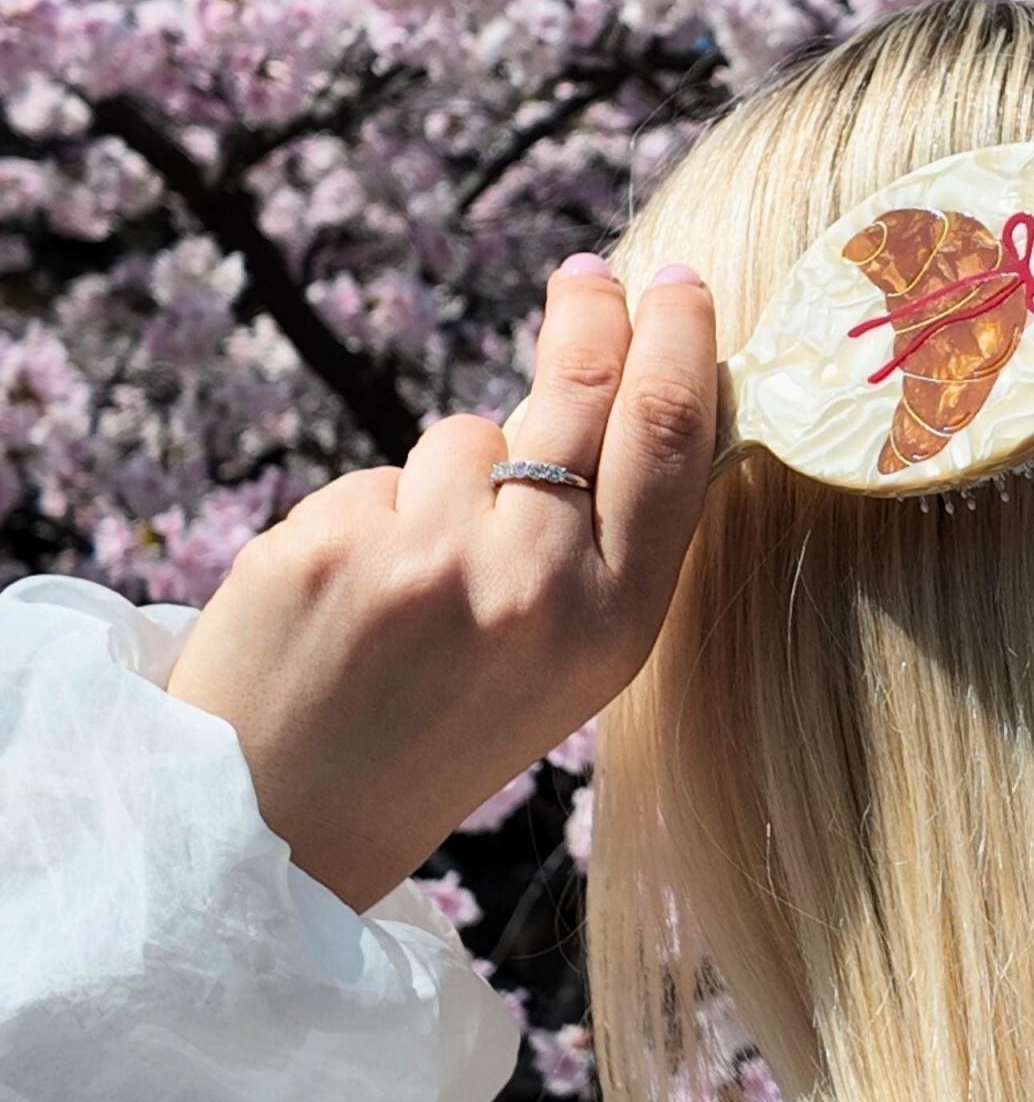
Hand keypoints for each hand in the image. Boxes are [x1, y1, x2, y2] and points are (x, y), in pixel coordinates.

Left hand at [165, 257, 714, 916]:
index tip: (678, 285)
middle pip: (580, 395)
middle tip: (590, 275)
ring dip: (444, 484)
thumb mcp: (567, 668)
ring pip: (461, 441)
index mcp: (613, 628)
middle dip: (593, 315)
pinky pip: (371, 482)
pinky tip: (345, 606)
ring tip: (411, 589)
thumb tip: (619, 399)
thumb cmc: (439, 737)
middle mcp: (534, 587)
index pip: (669, 444)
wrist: (288, 826)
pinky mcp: (327, 543)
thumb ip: (601, 552)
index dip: (678, 346)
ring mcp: (427, 560)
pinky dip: (362, 525)